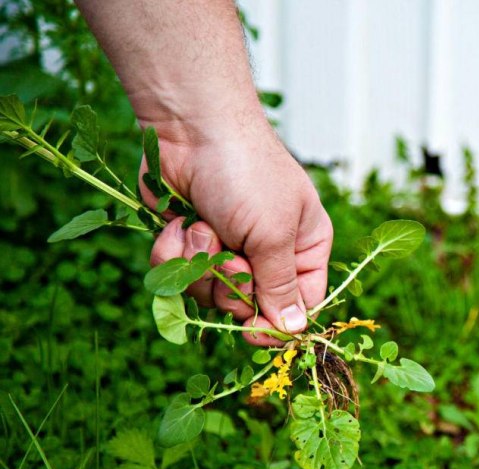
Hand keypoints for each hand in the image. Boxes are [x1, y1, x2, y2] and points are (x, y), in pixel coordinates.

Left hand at [140, 125, 332, 345]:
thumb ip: (280, 286)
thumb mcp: (274, 234)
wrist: (192, 129)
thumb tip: (295, 330)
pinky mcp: (190, 242)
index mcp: (304, 248)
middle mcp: (268, 252)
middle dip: (231, 285)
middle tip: (230, 256)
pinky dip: (174, 253)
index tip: (253, 330)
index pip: (301, 304)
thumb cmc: (248, 173)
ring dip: (200, 264)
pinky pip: (178, 275)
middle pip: (250, 306)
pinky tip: (179, 223)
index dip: (277, 322)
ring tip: (203, 227)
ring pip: (210, 294)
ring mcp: (227, 247)